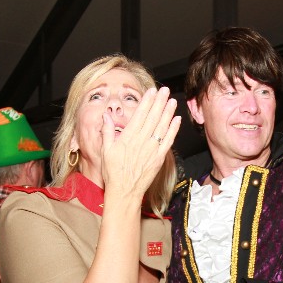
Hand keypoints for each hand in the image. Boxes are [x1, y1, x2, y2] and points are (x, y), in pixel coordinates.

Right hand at [100, 86, 179, 200]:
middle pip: (153, 117)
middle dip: (159, 102)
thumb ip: (107, 132)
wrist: (124, 192)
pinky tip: (177, 120)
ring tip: (172, 100)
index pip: (140, 115)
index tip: (152, 91)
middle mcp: (142, 141)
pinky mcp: (159, 158)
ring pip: (162, 127)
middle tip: (165, 90)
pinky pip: (168, 141)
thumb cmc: (113, 173)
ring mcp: (152, 150)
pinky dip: (173, 129)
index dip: (147, 101)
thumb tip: (106, 116)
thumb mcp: (105, 150)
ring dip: (168, 112)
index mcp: (128, 138)